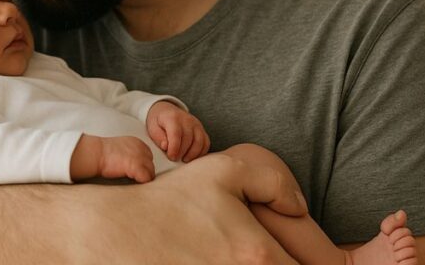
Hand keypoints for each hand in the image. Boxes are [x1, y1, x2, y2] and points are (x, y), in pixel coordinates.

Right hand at [74, 153, 306, 263]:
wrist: (115, 236)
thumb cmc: (170, 202)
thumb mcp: (223, 170)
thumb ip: (274, 183)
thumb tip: (299, 208)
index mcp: (257, 255)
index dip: (309, 264)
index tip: (299, 258)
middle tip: (273, 258)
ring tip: (238, 260)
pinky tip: (216, 264)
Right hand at [99, 136, 155, 182]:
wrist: (96, 153)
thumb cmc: (103, 153)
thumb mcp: (121, 148)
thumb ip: (131, 153)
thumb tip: (134, 164)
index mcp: (138, 143)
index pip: (149, 157)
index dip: (143, 166)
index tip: (136, 171)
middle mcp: (141, 149)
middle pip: (151, 164)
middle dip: (145, 172)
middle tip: (135, 178)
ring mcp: (140, 157)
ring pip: (151, 172)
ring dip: (144, 178)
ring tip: (134, 181)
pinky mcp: (137, 167)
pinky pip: (147, 178)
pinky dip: (142, 182)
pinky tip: (134, 182)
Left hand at [146, 101, 210, 161]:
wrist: (167, 111)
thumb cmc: (159, 122)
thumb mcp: (152, 127)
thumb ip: (158, 137)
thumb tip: (165, 146)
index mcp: (172, 118)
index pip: (176, 134)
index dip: (174, 148)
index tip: (171, 157)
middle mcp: (187, 120)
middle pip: (188, 140)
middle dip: (181, 153)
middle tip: (174, 159)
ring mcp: (196, 124)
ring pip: (199, 142)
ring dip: (192, 154)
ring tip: (183, 159)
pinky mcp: (202, 129)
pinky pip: (206, 143)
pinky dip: (200, 152)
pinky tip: (192, 156)